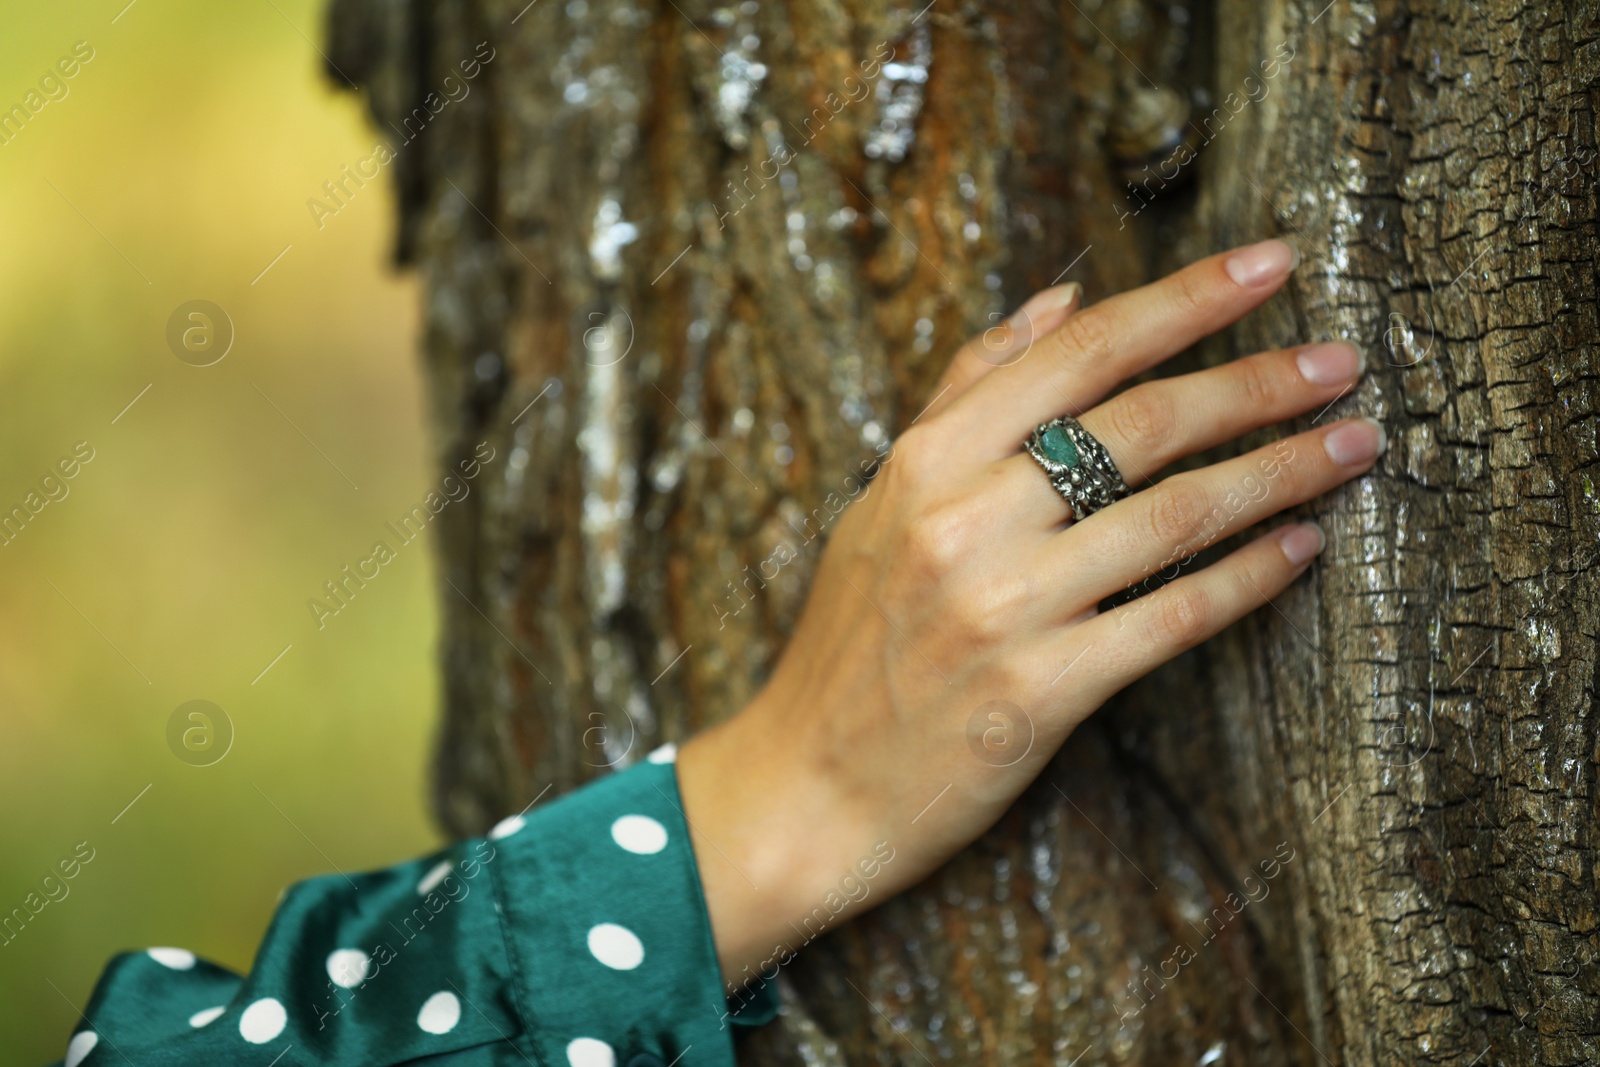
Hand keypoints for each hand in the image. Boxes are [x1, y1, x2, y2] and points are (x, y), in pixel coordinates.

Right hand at [676, 240, 1380, 988]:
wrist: (806, 786)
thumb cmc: (850, 641)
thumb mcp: (883, 502)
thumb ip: (965, 393)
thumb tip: (1060, 299)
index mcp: (924, 460)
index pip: (1077, 352)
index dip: (1185, 298)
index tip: (1269, 263)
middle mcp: (964, 520)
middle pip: (1141, 421)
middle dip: (1258, 380)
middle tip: (1341, 361)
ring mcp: (1003, 607)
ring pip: (1175, 512)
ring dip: (1280, 472)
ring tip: (1352, 444)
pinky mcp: (1041, 692)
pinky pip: (1173, 616)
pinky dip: (1250, 576)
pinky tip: (1301, 548)